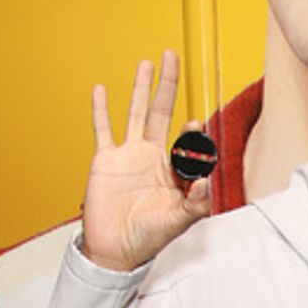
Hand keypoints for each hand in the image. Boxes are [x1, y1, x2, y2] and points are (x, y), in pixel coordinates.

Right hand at [81, 50, 211, 271]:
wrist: (116, 249)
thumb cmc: (149, 238)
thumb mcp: (178, 221)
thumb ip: (195, 203)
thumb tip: (206, 181)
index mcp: (172, 170)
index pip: (186, 141)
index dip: (193, 134)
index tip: (195, 126)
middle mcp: (152, 157)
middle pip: (161, 111)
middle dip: (168, 85)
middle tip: (172, 57)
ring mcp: (128, 155)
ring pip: (135, 113)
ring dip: (140, 88)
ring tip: (147, 63)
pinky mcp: (105, 160)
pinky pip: (102, 130)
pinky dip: (101, 110)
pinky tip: (101, 89)